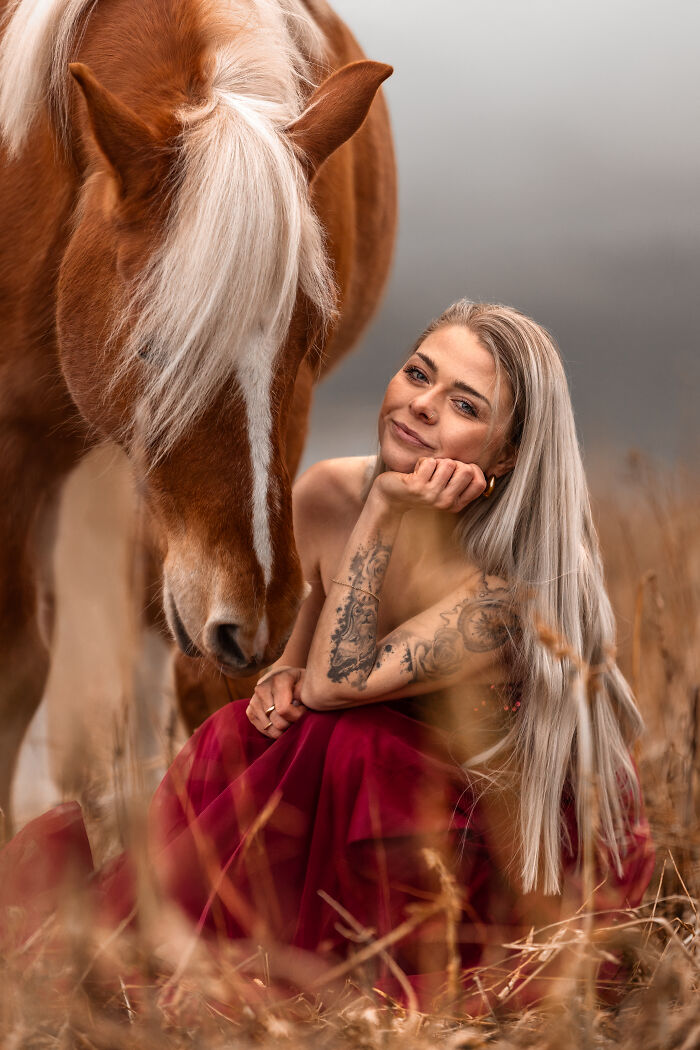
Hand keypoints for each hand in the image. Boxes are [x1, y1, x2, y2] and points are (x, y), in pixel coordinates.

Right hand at [246, 667, 306, 738]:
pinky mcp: (249, 711)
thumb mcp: (307, 683)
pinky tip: (280, 720)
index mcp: (277, 680)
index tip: (304, 709)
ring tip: (289, 716)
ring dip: (283, 728)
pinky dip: (274, 730)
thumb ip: (304, 694)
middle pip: (278, 722)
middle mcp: (262, 689)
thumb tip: (297, 705)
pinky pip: (263, 730)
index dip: (298, 715)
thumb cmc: (299, 682)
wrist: (282, 678)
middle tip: (297, 715)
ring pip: (270, 729)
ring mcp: (253, 700)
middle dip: (291, 723)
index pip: (284, 709)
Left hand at [371, 457, 486, 513]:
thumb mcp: (443, 486)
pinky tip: (415, 472)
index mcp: (456, 503)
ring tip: (425, 472)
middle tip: (437, 471)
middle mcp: (446, 502)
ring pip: (447, 463)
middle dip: (452, 462)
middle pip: (465, 470)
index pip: (480, 483)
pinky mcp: (417, 487)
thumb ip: (460, 478)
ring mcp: (431, 496)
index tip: (456, 470)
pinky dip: (422, 461)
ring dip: (435, 462)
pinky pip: (430, 462)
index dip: (471, 470)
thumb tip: (476, 466)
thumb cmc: (420, 486)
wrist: (391, 496)